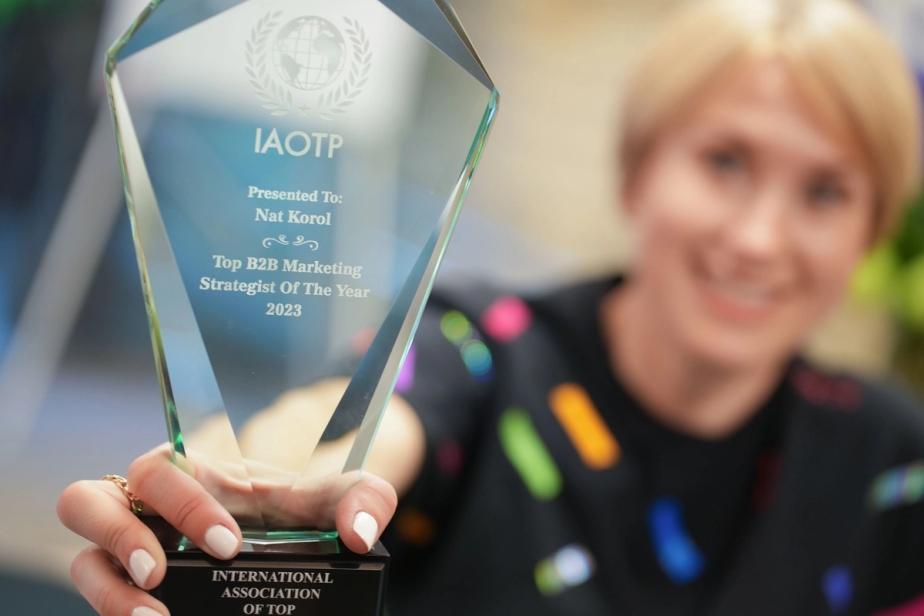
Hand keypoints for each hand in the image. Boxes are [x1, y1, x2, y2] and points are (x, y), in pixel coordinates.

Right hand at [57, 444, 396, 615]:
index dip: (182, 501)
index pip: (162, 468)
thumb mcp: (335, 501)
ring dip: (107, 589)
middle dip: (121, 533)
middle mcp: (149, 508)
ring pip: (82, 557)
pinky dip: (117, 614)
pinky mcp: (129, 590)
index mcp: (192, 473)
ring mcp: (132, 552)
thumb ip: (363, 500)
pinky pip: (100, 599)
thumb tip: (358, 536)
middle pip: (88, 499)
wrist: (289, 542)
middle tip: (163, 572)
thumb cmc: (299, 512)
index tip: (229, 544)